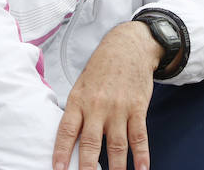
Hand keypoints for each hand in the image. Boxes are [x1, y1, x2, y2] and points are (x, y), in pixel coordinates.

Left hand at [53, 22, 161, 169]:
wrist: (128, 46)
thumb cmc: (102, 67)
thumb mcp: (81, 84)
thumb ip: (77, 111)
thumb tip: (71, 140)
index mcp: (79, 100)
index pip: (67, 131)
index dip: (62, 153)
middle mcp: (98, 106)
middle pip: (91, 143)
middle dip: (88, 167)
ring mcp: (119, 108)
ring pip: (117, 145)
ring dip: (116, 168)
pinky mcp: (137, 108)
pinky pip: (139, 136)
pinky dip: (141, 155)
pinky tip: (141, 169)